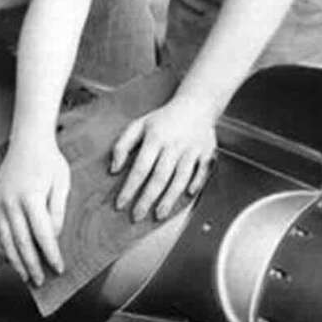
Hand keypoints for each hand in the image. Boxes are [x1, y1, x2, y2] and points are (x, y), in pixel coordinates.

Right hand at [0, 137, 68, 286]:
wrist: (27, 140)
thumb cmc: (49, 161)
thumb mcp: (62, 183)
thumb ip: (57, 212)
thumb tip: (52, 238)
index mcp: (31, 197)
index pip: (42, 234)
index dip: (51, 254)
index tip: (59, 268)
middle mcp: (11, 202)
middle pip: (21, 242)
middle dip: (32, 265)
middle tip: (41, 282)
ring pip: (5, 240)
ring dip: (15, 262)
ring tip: (25, 276)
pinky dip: (2, 248)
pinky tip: (9, 260)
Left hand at [111, 95, 215, 222]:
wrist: (196, 104)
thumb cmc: (164, 119)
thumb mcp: (139, 125)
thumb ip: (122, 145)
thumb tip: (113, 169)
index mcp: (155, 137)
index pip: (140, 167)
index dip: (130, 188)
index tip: (120, 204)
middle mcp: (174, 145)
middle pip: (159, 177)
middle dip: (147, 199)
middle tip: (137, 216)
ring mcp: (192, 150)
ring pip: (180, 178)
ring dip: (169, 199)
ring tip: (158, 215)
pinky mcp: (207, 153)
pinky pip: (202, 172)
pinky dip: (196, 183)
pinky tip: (188, 195)